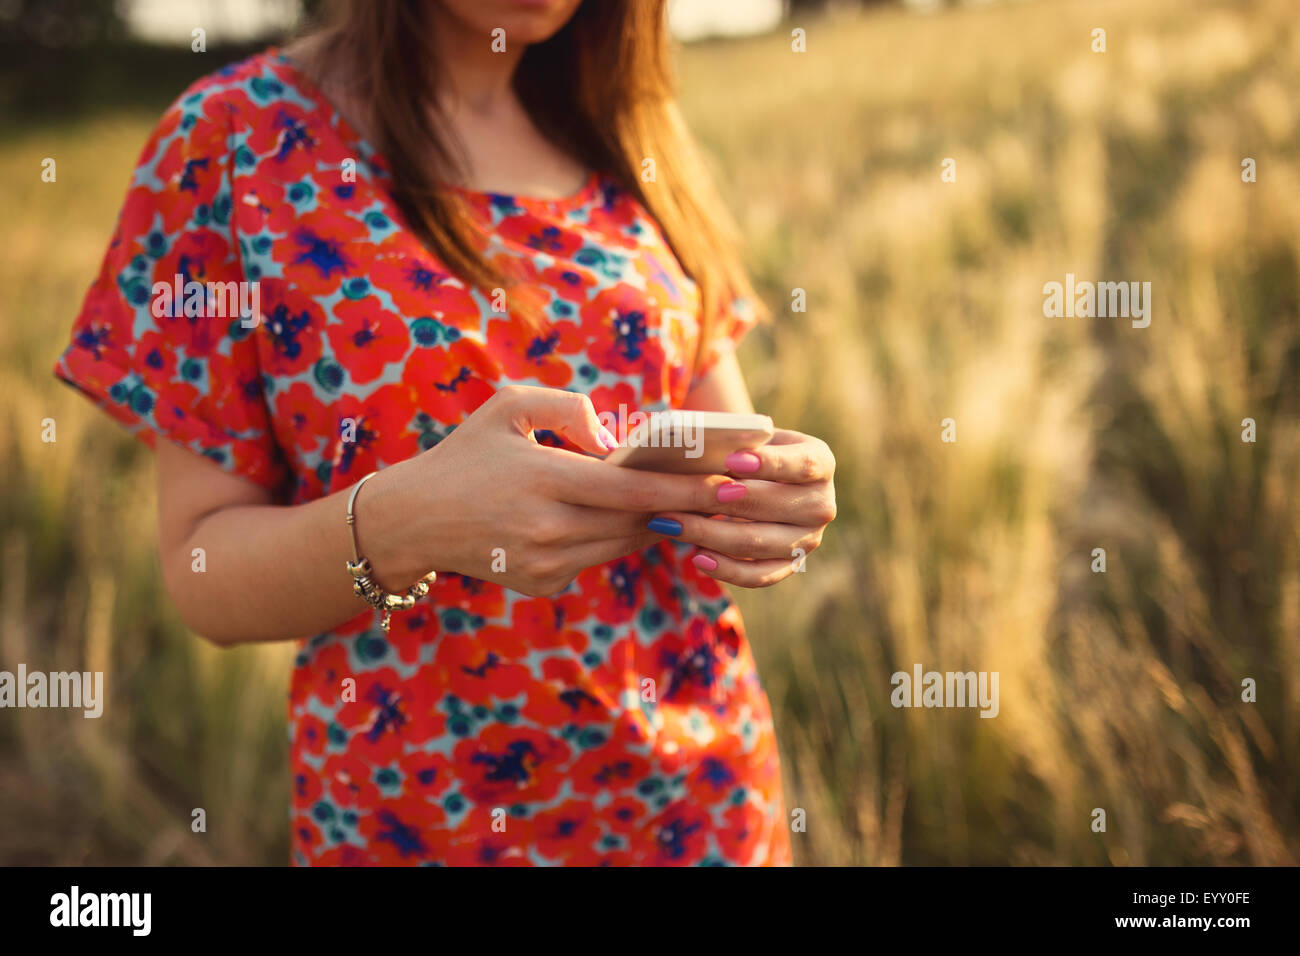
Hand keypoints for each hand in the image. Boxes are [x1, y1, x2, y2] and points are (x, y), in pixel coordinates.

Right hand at [360, 386, 748, 596]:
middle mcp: (547, 529)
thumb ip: (568, 408)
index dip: (683, 488)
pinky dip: (616, 539)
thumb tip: (615, 439)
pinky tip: (639, 522)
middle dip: (684, 508)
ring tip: (695, 504)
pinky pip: (596, 559)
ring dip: (656, 524)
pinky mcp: (541, 584)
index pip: (631, 488)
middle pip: (637, 521)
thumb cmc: (466, 455)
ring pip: (622, 544)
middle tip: (729, 493)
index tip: (727, 481)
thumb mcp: (508, 408)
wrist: (413, 521)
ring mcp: (544, 564)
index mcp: (543, 480)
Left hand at [644, 429, 836, 586]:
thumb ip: (738, 441)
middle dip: (733, 502)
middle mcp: (822, 505)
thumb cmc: (751, 449)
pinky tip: (697, 557)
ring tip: (675, 524)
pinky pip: (759, 576)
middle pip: (777, 507)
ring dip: (713, 535)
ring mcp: (809, 539)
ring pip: (760, 543)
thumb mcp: (752, 438)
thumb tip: (707, 449)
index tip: (731, 459)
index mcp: (821, 464)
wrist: (762, 479)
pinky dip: (727, 569)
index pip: (802, 465)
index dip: (769, 464)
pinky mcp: (790, 565)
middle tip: (695, 495)